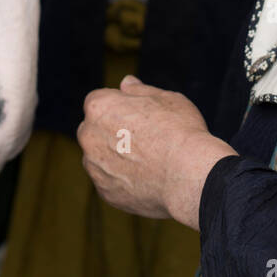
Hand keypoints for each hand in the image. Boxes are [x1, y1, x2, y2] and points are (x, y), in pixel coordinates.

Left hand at [78, 75, 234, 228]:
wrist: (188, 174)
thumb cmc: (179, 131)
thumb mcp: (165, 98)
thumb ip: (139, 90)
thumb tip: (126, 83)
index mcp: (99, 107)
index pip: (99, 101)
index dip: (121, 107)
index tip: (142, 116)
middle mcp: (88, 136)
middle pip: (95, 130)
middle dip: (112, 132)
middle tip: (146, 138)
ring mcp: (95, 168)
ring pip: (101, 158)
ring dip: (116, 157)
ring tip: (150, 162)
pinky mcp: (105, 193)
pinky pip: (111, 183)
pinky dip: (124, 181)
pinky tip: (148, 180)